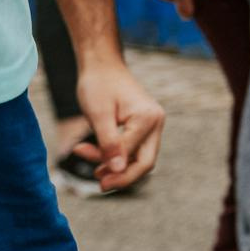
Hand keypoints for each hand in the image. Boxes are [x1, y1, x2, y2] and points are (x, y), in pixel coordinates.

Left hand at [71, 59, 165, 191]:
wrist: (101, 65)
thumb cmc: (98, 85)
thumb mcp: (99, 115)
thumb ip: (109, 143)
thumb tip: (117, 170)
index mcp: (148, 118)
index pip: (135, 157)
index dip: (115, 170)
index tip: (94, 177)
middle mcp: (155, 122)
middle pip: (146, 162)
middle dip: (124, 176)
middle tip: (101, 185)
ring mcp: (151, 124)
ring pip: (139, 157)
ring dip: (118, 167)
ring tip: (95, 171)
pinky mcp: (142, 126)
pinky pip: (133, 149)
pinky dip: (116, 156)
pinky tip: (96, 156)